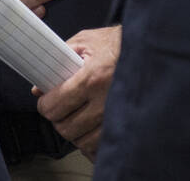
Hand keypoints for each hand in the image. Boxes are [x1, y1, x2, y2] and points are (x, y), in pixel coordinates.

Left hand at [34, 25, 120, 160]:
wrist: (150, 49)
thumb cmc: (118, 43)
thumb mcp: (85, 41)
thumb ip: (59, 62)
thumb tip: (39, 88)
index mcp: (92, 77)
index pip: (55, 106)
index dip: (45, 105)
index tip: (45, 102)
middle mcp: (106, 101)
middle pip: (67, 128)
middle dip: (58, 119)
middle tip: (60, 109)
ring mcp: (119, 117)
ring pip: (84, 142)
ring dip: (75, 133)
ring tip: (76, 118)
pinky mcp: (128, 127)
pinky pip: (103, 149)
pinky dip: (93, 144)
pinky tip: (91, 130)